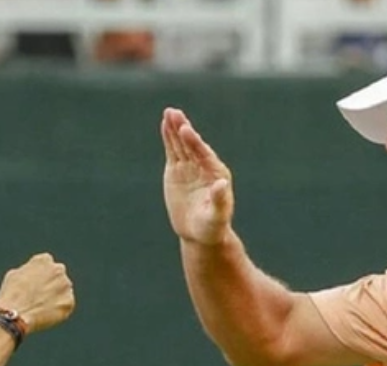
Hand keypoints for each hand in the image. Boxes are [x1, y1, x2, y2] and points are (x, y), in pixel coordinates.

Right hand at [0, 252, 74, 333]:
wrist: (15, 314)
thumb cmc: (11, 295)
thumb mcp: (15, 275)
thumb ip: (29, 270)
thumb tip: (34, 274)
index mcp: (44, 260)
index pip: (47, 264)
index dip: (41, 274)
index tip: (36, 283)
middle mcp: (58, 269)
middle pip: (58, 275)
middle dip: (52, 283)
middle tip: (41, 295)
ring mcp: (65, 286)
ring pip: (63, 290)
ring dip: (56, 296)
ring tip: (41, 306)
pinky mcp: (69, 302)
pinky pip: (66, 305)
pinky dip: (58, 309)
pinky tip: (46, 314)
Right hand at [161, 107, 234, 245]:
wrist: (200, 232)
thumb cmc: (212, 227)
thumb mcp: (217, 216)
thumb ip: (220, 200)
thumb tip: (222, 184)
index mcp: (216, 173)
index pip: (203, 154)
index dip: (194, 142)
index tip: (186, 130)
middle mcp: (204, 166)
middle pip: (191, 144)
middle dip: (183, 129)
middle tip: (175, 114)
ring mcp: (190, 167)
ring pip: (181, 144)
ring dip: (175, 129)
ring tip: (169, 112)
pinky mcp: (177, 170)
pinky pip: (173, 151)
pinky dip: (169, 138)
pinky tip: (165, 124)